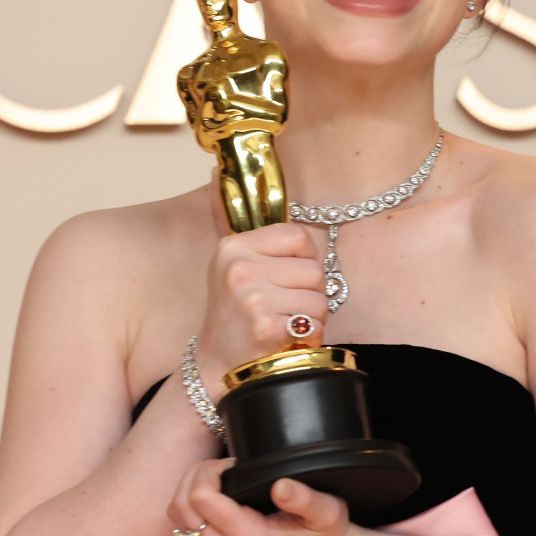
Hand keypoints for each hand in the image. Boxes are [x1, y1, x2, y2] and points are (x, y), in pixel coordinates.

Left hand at [169, 458, 355, 535]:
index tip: (233, 464)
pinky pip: (186, 529)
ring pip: (178, 520)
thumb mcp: (328, 513)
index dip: (209, 471)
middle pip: (182, 508)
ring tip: (216, 476)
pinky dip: (191, 506)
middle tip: (222, 465)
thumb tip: (281, 485)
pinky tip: (215, 494)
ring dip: (188, 491)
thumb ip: (305, 499)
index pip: (201, 499)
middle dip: (194, 476)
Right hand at [196, 184, 326, 394]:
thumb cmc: (232, 313)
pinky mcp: (267, 327)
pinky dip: (308, 336)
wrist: (216, 365)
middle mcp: (239, 269)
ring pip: (318, 298)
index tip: (283, 279)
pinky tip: (284, 341)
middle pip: (314, 270)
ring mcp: (252, 299)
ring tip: (282, 325)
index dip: (302, 261)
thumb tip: (216, 169)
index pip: (299, 236)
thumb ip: (229, 219)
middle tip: (281, 309)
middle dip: (307, 294)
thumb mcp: (228, 263)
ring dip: (309, 318)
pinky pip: (314, 323)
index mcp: (233, 247)